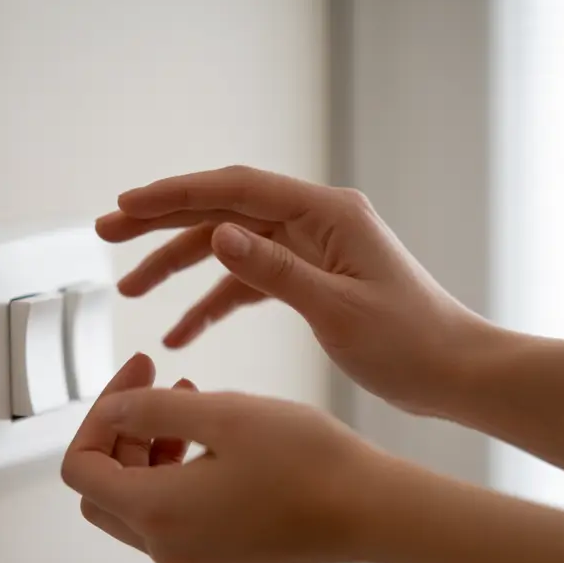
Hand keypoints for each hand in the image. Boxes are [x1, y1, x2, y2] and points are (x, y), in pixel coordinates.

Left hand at [62, 364, 392, 562]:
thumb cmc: (306, 460)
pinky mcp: (221, 558)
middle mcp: (165, 547)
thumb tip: (112, 410)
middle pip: (102, 488)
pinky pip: (173, 515)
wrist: (371, 510)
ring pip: (137, 501)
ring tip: (189, 400)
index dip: (97, 412)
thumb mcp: (221, 414)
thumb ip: (151, 409)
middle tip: (155, 386)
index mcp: (155, 513)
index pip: (80, 467)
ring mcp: (193, 558)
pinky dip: (175, 472)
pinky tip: (213, 438)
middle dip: (118, 431)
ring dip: (148, 447)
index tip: (138, 371)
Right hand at [96, 165, 494, 415]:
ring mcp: (311, 249)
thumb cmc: (411, 343)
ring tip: (130, 291)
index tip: (125, 206)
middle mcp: (315, 221)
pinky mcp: (310, 280)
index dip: (174, 194)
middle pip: (223, 210)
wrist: (456, 373)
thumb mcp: (338, 309)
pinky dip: (214, 303)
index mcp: (326, 214)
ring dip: (179, 268)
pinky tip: (182, 332)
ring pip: (229, 247)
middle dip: (162, 222)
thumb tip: (218, 233)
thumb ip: (276, 271)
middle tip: (107, 234)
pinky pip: (249, 283)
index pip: (235, 189)